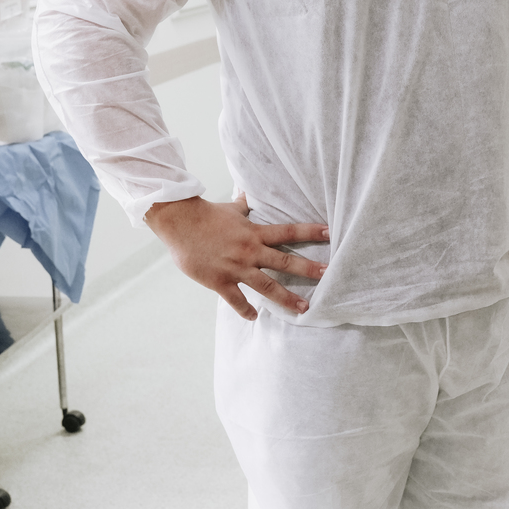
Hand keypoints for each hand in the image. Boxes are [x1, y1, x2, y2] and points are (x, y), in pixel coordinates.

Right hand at [145, 194, 328, 320]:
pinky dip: (246, 310)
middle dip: (308, 269)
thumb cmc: (205, 215)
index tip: (330, 234)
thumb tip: (249, 191)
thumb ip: (244, 204)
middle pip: (285, 261)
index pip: (289, 231)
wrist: (178, 223)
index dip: (311, 232)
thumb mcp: (230, 208)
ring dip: (286, 298)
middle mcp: (249, 251)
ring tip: (304, 308)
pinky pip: (236, 300)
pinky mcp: (220, 281)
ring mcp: (236, 268)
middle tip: (328, 275)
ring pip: (266, 286)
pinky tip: (254, 317)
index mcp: (254, 233)